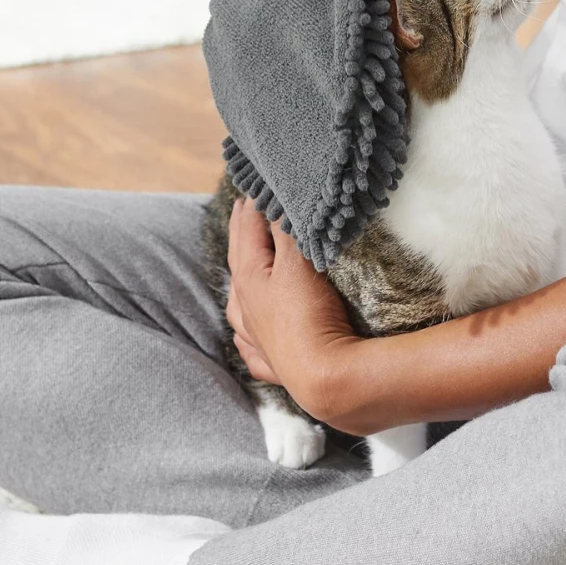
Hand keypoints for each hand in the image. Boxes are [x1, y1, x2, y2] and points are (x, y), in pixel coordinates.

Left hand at [224, 197, 363, 419]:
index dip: (252, 206)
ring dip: (239, 285)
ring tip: (240, 270)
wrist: (326, 380)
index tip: (254, 185)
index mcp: (249, 280)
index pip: (247, 231)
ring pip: (239, 307)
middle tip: (242, 209)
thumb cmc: (310, 316)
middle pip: (239, 263)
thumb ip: (287, 231)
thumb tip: (276, 202)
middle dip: (241, 234)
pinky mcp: (276, 366)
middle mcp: (246, 309)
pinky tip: (248, 338)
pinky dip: (248, 337)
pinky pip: (253, 349)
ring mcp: (258, 340)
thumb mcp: (299, 264)